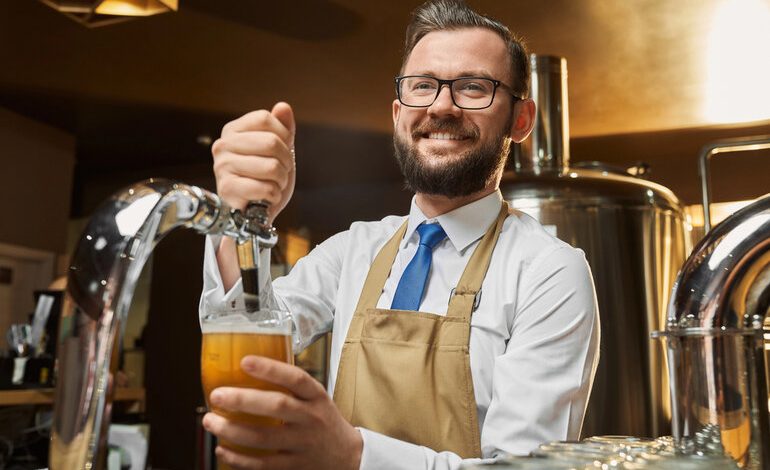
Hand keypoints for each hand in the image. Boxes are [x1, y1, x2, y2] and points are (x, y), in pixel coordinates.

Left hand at [202, 356, 362, 469]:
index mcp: (316, 397)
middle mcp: (310, 418)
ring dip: (232, 430)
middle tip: (217, 395)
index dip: (270, 369)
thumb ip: (291, 386)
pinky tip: (222, 449)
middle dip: (243, 400)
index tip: (244, 361)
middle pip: (276, 407)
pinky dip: (239, 459)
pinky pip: (262, 464)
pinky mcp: (293, 466)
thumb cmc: (324, 420)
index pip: (296, 378)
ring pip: (263, 438)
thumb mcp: (317, 398)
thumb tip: (250, 366)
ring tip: (210, 421)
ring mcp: (302, 444)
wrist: (347, 456)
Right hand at [212, 102, 296, 222]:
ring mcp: (222, 166)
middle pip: (271, 141)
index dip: (284, 135)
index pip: (266, 118)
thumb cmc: (265, 179)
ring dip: (280, 181)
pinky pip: (264, 188)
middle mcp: (223, 145)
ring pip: (271, 167)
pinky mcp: (226, 188)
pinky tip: (265, 197)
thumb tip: (283, 106)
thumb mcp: (279, 151)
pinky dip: (273, 195)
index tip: (284, 151)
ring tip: (272, 185)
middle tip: (281, 172)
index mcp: (233, 130)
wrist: (253, 213)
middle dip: (285, 161)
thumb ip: (282, 128)